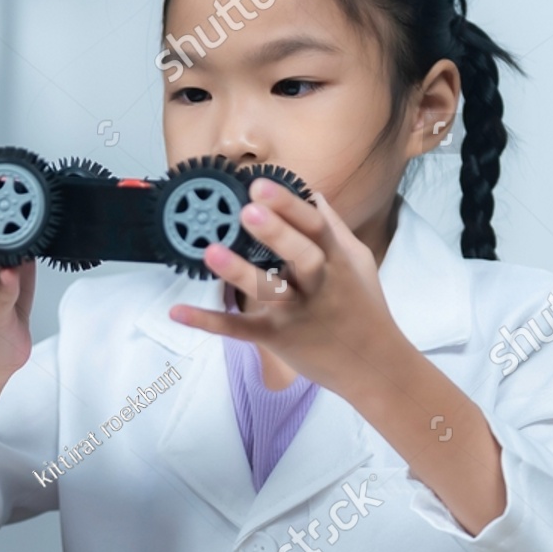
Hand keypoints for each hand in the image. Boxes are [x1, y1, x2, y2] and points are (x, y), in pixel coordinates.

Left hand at [167, 179, 403, 394]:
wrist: (374, 366)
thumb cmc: (363, 308)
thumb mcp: (357, 263)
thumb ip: (333, 229)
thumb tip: (315, 195)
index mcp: (336, 261)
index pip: (315, 227)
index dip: (289, 205)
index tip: (261, 184)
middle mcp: (319, 285)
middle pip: (300, 254)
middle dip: (276, 232)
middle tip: (248, 208)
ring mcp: (298, 314)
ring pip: (270, 292)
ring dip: (240, 273)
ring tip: (212, 252)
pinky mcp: (278, 338)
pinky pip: (241, 330)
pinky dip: (210, 322)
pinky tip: (178, 312)